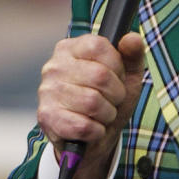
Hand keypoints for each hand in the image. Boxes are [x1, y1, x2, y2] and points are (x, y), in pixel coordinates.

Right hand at [36, 32, 145, 178]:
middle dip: (116, 94)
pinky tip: (91, 129)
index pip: (99, 46)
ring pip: (92, 103)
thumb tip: (131, 38)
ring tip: (101, 115)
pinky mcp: (46, 117)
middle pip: (99, 75)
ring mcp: (47, 91)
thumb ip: (132, 54)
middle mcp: (54, 66)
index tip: (116, 78)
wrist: (91, 139)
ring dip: (107, 115)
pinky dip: (96, 132)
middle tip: (112, 101)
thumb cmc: (108, 101)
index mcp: (71, 48)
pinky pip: (83, 126)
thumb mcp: (127, 76)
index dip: (117, 66)